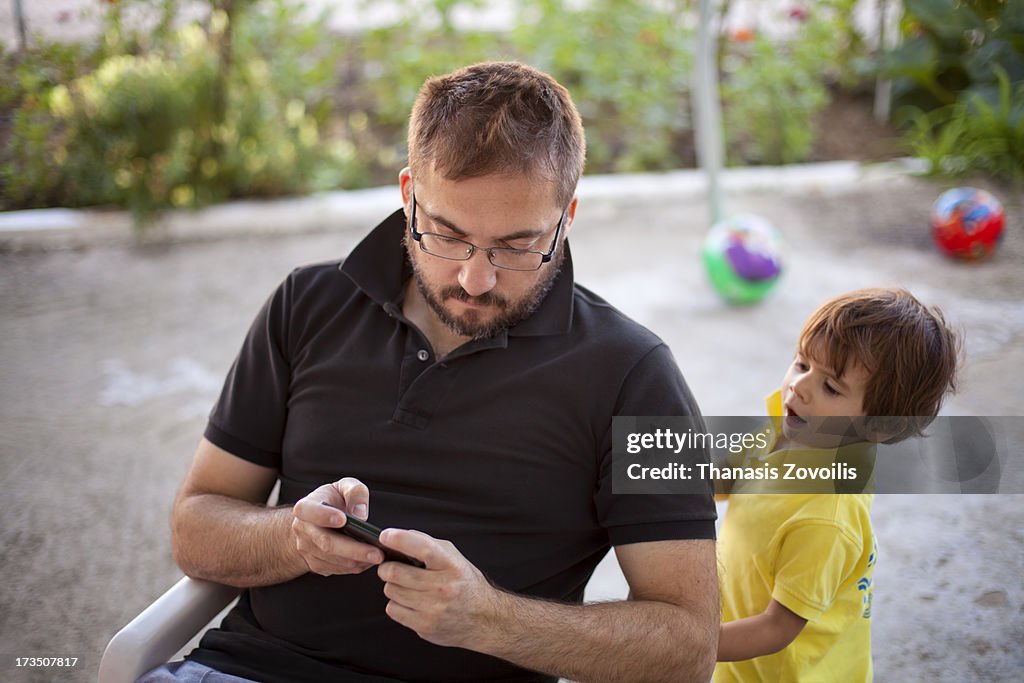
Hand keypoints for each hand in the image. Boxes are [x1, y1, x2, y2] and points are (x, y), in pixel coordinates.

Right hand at [291, 477, 383, 575]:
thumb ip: (354, 492)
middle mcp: (302, 530)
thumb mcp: (343, 487)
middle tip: (376, 553)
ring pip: (333, 559)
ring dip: (357, 561)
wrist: (314, 520)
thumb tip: (360, 513)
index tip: (343, 519)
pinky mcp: (316, 564)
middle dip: (354, 550)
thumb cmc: (332, 501)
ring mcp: (307, 549)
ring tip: (378, 557)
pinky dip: (354, 567)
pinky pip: (336, 569)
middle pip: (326, 543)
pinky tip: (369, 561)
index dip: (325, 516)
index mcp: (305, 507)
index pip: (311, 511)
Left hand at [377, 529, 504, 648]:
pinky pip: (393, 609)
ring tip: (405, 585)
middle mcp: (443, 587)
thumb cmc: (465, 584)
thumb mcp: (454, 558)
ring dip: (393, 586)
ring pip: (391, 590)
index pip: (424, 548)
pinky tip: (409, 601)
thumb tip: (399, 538)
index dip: (400, 539)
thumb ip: (429, 545)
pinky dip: (396, 603)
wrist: (483, 618)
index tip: (385, 535)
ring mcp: (433, 608)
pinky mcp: (424, 626)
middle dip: (386, 567)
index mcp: (452, 566)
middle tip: (389, 566)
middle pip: (395, 572)